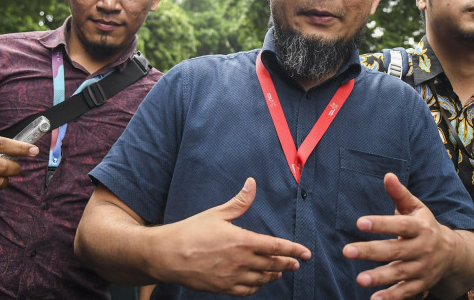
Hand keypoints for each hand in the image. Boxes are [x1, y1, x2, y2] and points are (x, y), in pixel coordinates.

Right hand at [151, 178, 310, 295]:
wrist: (167, 255)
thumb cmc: (191, 231)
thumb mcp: (217, 213)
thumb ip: (239, 201)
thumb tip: (252, 183)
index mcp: (242, 241)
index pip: (275, 247)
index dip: (293, 250)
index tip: (306, 254)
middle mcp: (240, 261)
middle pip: (272, 265)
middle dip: (287, 264)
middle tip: (296, 264)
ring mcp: (232, 277)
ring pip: (261, 280)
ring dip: (273, 276)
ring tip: (279, 272)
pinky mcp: (222, 288)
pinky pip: (246, 290)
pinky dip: (256, 287)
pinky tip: (258, 282)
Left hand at [342, 173, 457, 299]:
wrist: (454, 254)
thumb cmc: (425, 226)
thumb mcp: (415, 208)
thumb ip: (399, 194)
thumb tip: (387, 175)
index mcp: (419, 227)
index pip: (398, 225)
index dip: (380, 224)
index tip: (359, 222)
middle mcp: (422, 248)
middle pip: (394, 250)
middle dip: (370, 251)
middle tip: (347, 251)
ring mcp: (422, 268)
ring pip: (399, 273)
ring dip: (379, 277)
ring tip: (359, 279)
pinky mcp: (421, 284)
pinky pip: (406, 292)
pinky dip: (391, 297)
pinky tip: (374, 299)